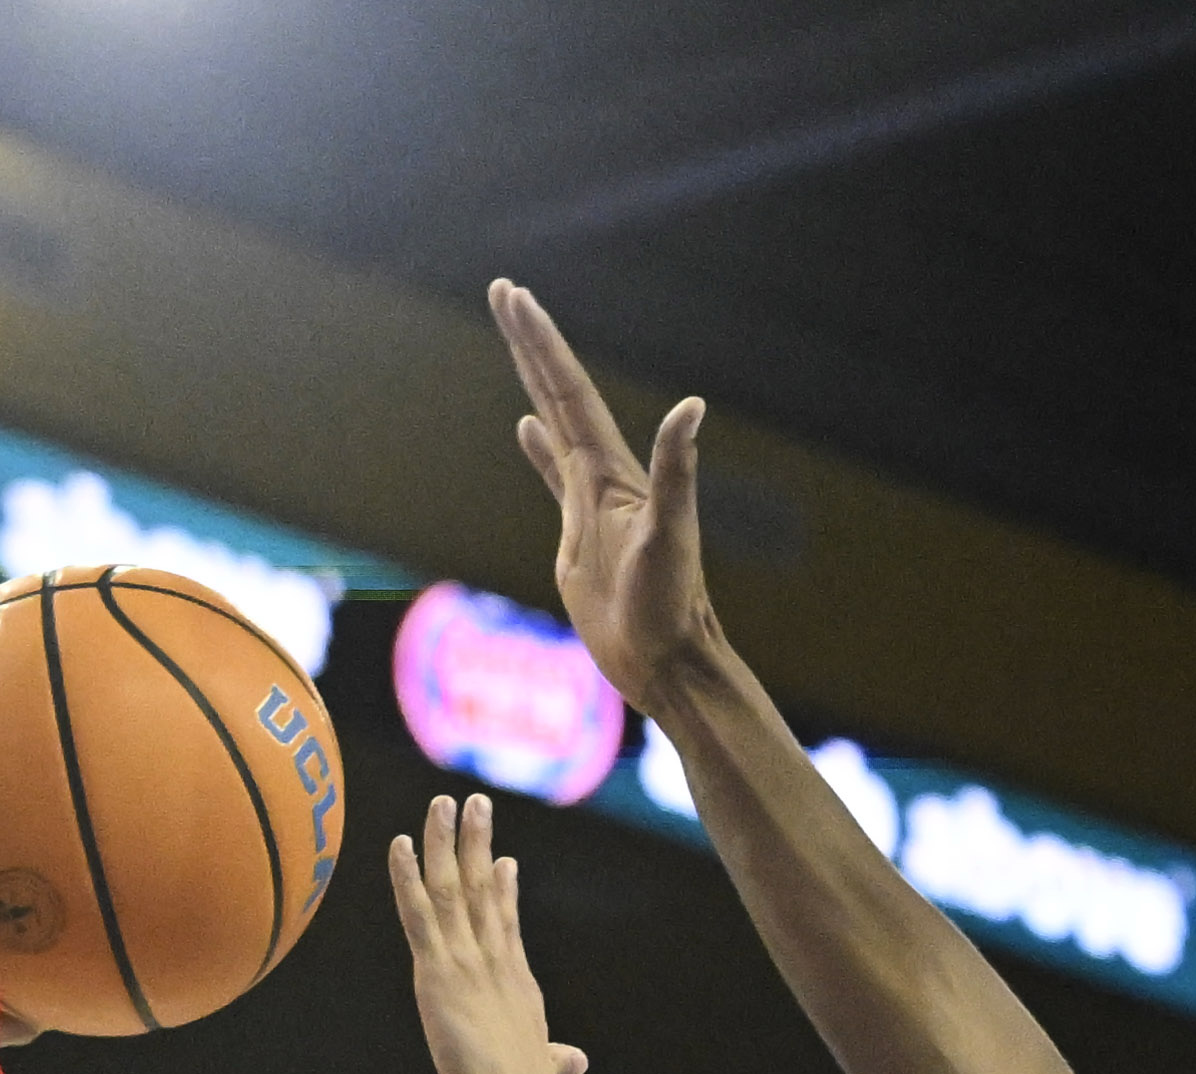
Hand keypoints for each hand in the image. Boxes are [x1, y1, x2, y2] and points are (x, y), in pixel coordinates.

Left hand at [390, 791, 587, 1073]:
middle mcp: (494, 960)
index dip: (500, 886)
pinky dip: (407, 876)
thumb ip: (556, 1057)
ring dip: (446, 840)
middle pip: (483, 888)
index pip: (505, 922)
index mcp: (515, 980)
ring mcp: (468, 961)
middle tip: (475, 801)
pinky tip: (401, 844)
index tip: (500, 857)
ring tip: (443, 801)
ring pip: (453, 888)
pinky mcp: (439, 973)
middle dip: (478, 842)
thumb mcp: (543, 1065)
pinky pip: (419, 914)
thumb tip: (575, 1060)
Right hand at [488, 278, 717, 716]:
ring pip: (555, 426)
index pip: (570, 393)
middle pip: (559, 394)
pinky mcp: (580, 536)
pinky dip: (538, 449)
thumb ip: (675, 470)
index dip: (541, 344)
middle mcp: (603, 477)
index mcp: (614, 471)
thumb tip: (691, 406)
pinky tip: (526, 429)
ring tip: (516, 343)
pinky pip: (553, 477)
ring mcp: (590, 505)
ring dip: (534, 383)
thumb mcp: (670, 534)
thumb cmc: (669, 605)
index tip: (514, 296)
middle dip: (531, 344)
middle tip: (503, 291)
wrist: (668, 660)